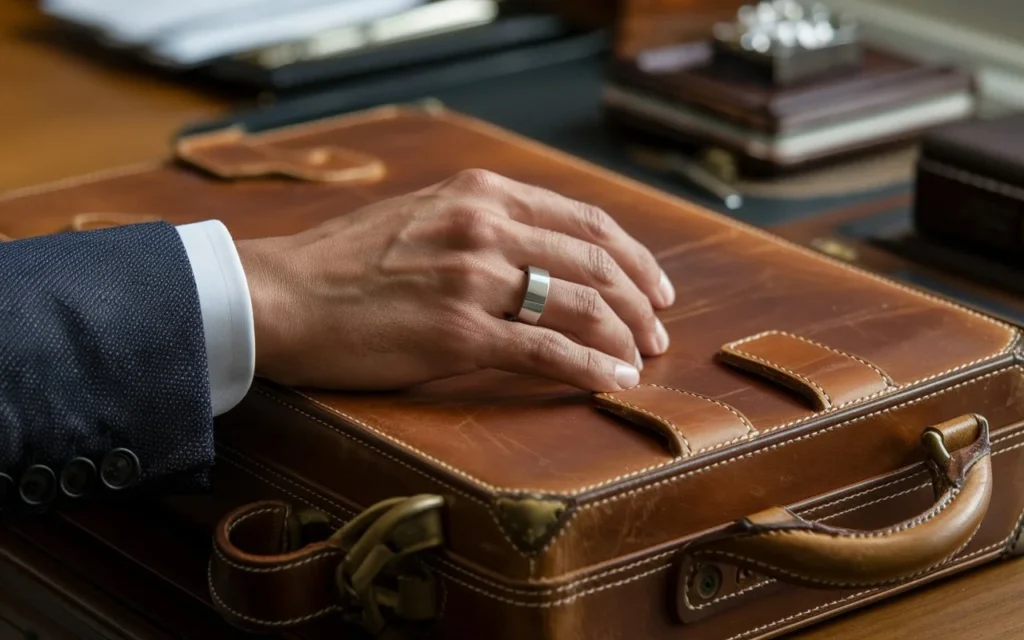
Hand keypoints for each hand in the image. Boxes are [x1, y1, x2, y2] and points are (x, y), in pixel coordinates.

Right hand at [236, 169, 673, 392]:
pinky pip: (549, 352)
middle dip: (642, 302)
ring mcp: (474, 280)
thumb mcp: (426, 214)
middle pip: (598, 263)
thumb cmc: (347, 261)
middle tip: (658, 332)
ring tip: (642, 359)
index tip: (655, 287)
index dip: (634, 257)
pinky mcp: (459, 335)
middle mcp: (485, 227)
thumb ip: (486, 223)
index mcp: (481, 193)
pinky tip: (614, 381)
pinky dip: (593, 368)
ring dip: (627, 337)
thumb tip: (546, 254)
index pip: (587, 221)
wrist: (281, 295)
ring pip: (584, 306)